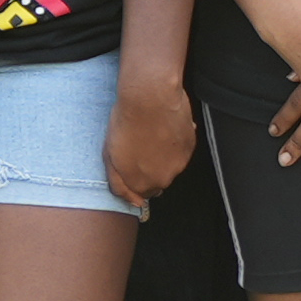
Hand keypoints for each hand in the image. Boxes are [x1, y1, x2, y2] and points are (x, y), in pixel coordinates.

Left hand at [103, 75, 196, 204]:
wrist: (150, 98)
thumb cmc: (127, 123)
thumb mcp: (109, 157)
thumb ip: (119, 184)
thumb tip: (133, 202)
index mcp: (142, 183)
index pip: (141, 195)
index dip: (134, 179)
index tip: (132, 164)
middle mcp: (164, 179)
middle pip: (156, 181)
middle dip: (148, 169)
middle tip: (139, 146)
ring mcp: (179, 163)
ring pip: (169, 166)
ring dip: (161, 156)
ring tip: (151, 134)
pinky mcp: (190, 146)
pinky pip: (180, 151)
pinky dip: (173, 144)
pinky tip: (163, 128)